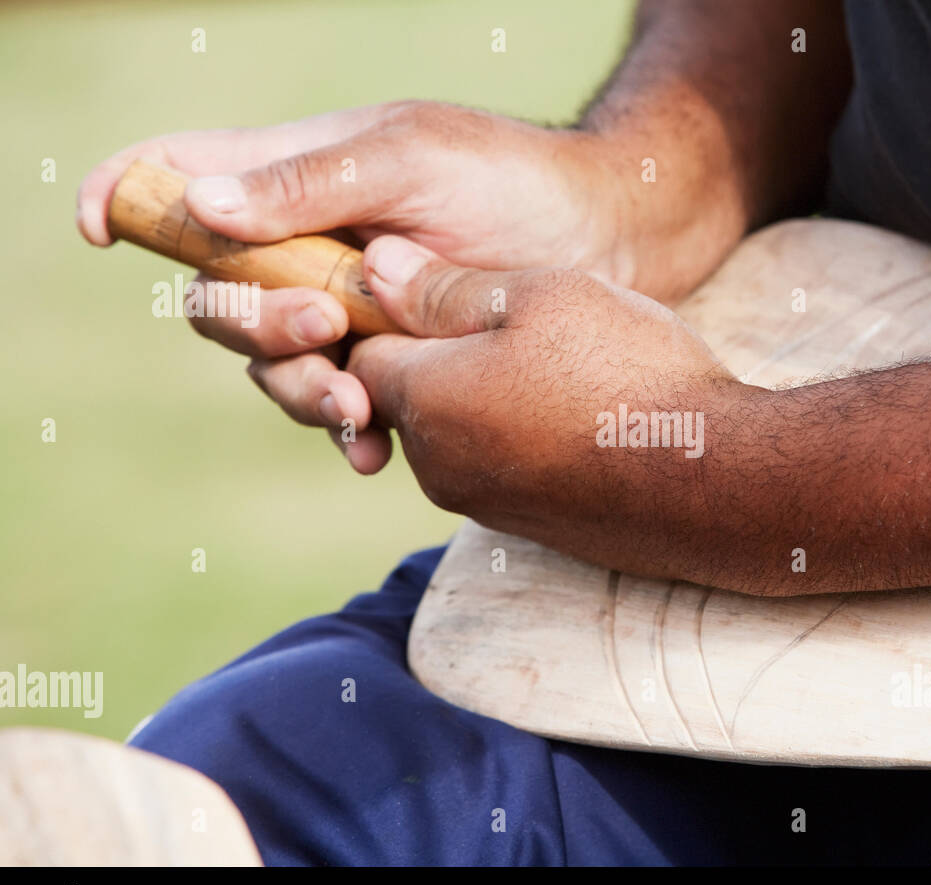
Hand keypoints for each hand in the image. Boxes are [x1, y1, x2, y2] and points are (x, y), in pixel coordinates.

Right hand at [76, 101, 669, 470]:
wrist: (603, 242)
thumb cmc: (509, 180)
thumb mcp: (409, 161)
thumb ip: (306, 185)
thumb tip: (200, 207)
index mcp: (296, 178)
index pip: (183, 177)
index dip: (129, 195)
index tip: (99, 229)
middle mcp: (307, 251)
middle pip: (219, 299)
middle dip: (253, 324)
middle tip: (324, 327)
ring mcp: (345, 314)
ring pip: (274, 368)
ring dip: (298, 390)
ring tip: (358, 403)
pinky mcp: (389, 366)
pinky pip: (336, 410)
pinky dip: (345, 433)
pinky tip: (374, 448)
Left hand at [345, 235, 765, 584]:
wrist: (716, 481)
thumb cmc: (629, 375)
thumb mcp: (540, 297)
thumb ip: (445, 287)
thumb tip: (374, 268)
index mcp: (427, 401)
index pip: (358, 348)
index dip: (390, 309)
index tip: (443, 284)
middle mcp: (438, 466)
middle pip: (404, 394)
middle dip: (438, 353)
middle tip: (515, 318)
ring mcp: (482, 503)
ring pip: (453, 430)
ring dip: (483, 393)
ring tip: (558, 362)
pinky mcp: (526, 526)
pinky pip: (496, 465)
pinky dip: (518, 432)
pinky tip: (578, 409)